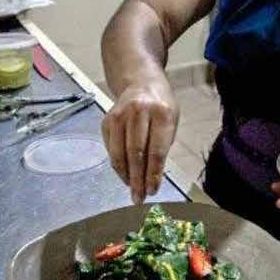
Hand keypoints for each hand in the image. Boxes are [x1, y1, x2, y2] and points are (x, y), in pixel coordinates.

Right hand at [101, 84, 177, 204]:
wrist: (141, 81)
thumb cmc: (161, 106)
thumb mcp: (172, 121)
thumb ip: (163, 146)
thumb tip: (152, 177)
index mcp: (162, 113)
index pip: (156, 150)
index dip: (154, 173)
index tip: (152, 190)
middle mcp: (139, 112)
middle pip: (136, 153)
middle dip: (137, 179)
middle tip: (139, 197)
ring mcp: (120, 115)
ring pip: (119, 152)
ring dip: (125, 175)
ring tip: (132, 190)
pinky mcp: (107, 120)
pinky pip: (110, 148)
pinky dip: (117, 165)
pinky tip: (124, 174)